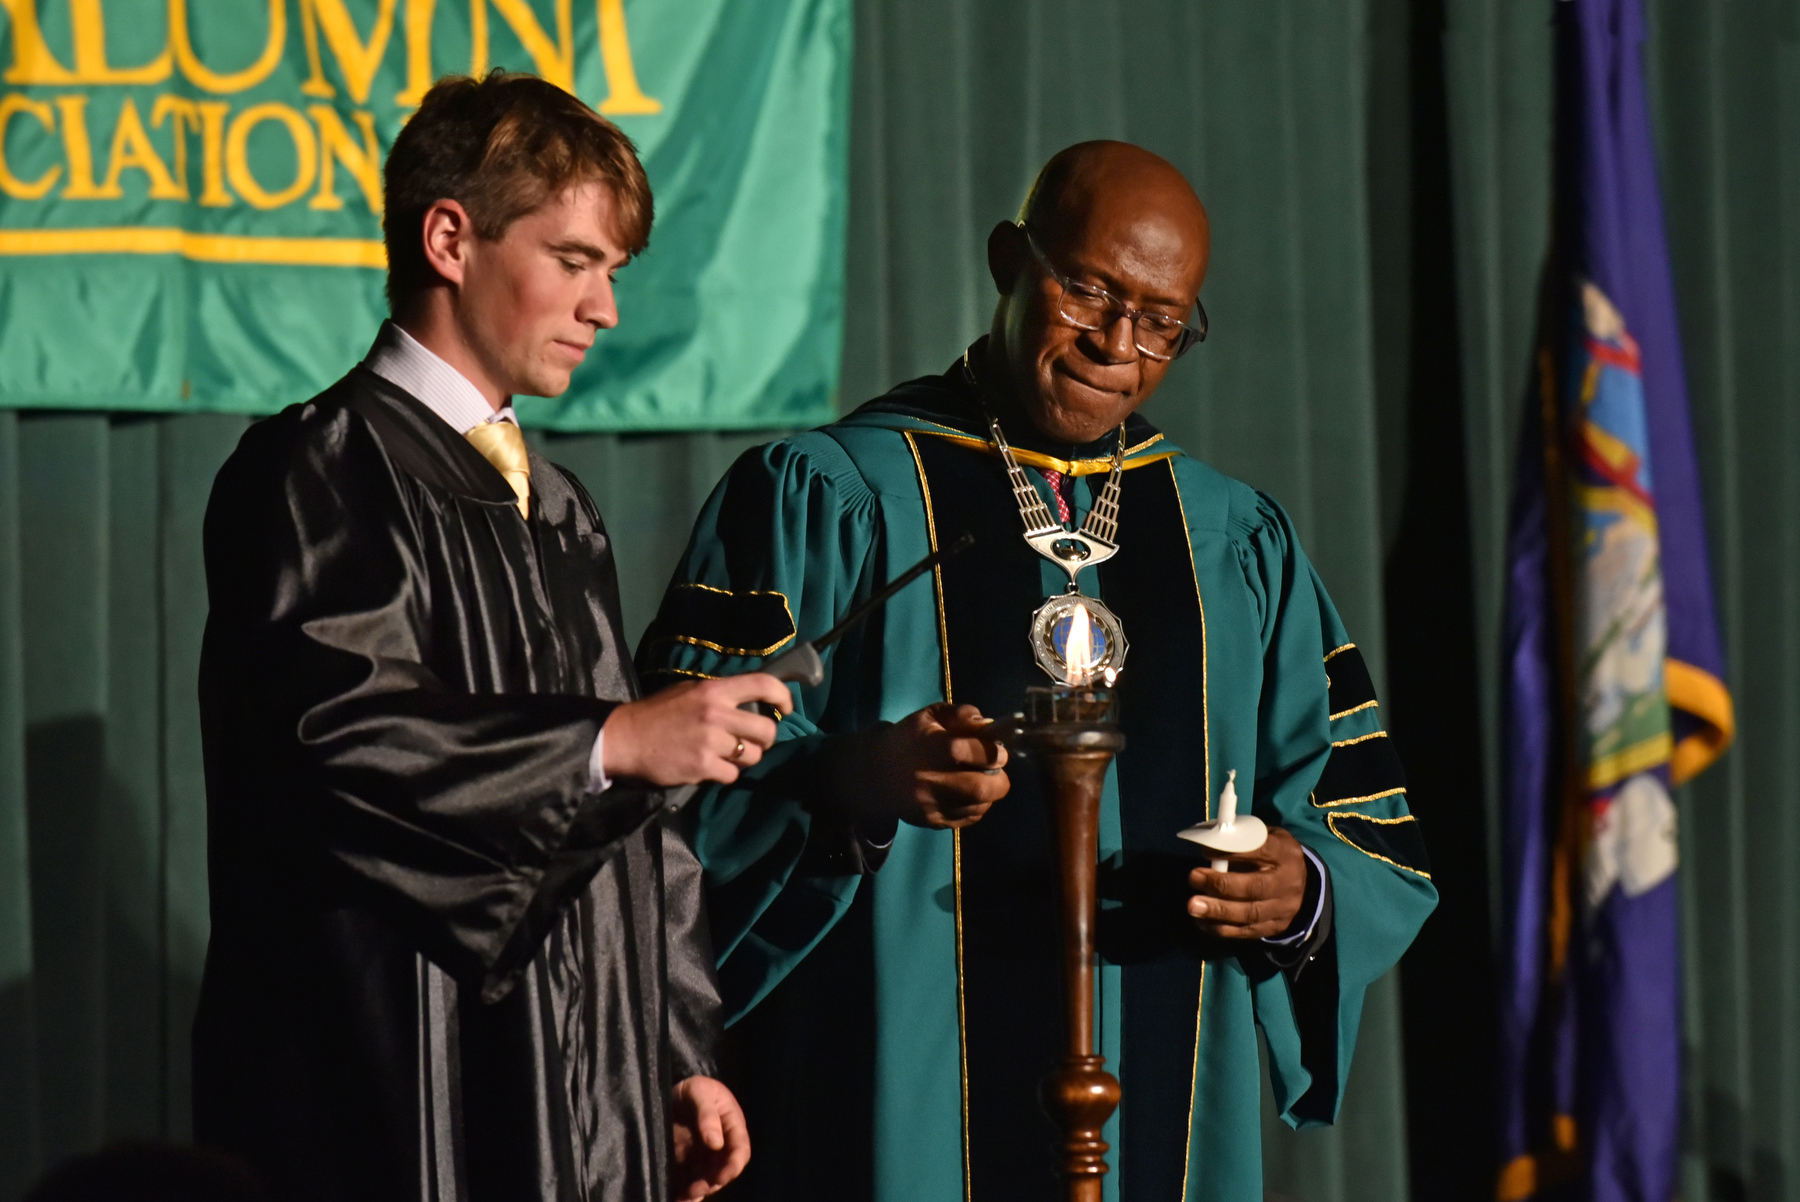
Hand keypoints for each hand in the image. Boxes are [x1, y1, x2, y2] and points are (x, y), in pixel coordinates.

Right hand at [601, 675, 790, 785]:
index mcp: (714, 690)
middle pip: (767, 730)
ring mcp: (711, 741)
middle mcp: (717, 713)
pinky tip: (709, 767)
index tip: (786, 708)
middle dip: (765, 739)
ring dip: (745, 759)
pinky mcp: (702, 766)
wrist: (624, 739)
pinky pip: (732, 775)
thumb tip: (751, 701)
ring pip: (753, 756)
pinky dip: (725, 774)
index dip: (783, 696)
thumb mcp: (689, 692)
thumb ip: (719, 696)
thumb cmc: (657, 713)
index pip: (763, 684)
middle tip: (752, 741)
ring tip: (726, 755)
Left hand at [669, 1075, 749, 1198]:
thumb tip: (716, 1144)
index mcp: (732, 1125)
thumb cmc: (692, 1088)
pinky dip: (686, 1192)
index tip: (720, 1177)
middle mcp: (722, 1144)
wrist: (671, 1091)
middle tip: (694, 1190)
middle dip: (711, 1183)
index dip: (733, 1166)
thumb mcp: (699, 1092)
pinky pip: (691, 1180)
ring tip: (683, 1198)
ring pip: (708, 1179)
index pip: (740, 1150)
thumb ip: (707, 1114)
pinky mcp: (689, 1162)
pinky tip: (678, 1198)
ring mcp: (705, 1155)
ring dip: (699, 1191)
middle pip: (723, 1170)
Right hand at [839, 703, 1009, 829]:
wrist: (875, 772)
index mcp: (930, 748)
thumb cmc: (908, 739)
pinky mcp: (932, 822)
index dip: (994, 752)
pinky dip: (978, 806)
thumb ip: (961, 715)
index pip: (975, 753)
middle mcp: (930, 781)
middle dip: (998, 779)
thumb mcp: (930, 716)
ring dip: (989, 794)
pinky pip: (968, 819)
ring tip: (982, 780)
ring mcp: (931, 806)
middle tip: (997, 769)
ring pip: (977, 806)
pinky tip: (970, 794)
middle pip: (980, 788)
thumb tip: (989, 725)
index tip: (999, 751)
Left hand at [1186, 826, 1307, 938]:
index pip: (1261, 850)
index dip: (1232, 852)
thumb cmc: (1274, 856)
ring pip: (1249, 914)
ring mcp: (1282, 909)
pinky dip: (1220, 928)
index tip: (1206, 851)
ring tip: (1193, 905)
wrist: (1303, 886)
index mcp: (1285, 854)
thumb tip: (1208, 841)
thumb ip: (1243, 839)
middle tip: (1193, 878)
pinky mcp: (1274, 928)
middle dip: (1221, 884)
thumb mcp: (1266, 838)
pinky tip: (1201, 920)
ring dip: (1217, 911)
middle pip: (1255, 887)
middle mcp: (1287, 883)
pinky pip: (1245, 932)